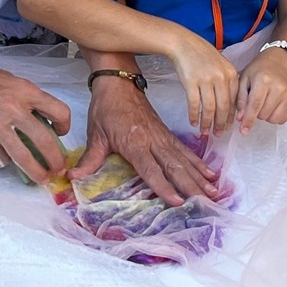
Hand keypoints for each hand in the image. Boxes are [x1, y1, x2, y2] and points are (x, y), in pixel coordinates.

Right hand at [0, 56, 70, 184]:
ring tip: (41, 178)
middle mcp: (15, 110)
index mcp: (25, 91)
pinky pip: (1, 158)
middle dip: (56, 160)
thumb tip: (40, 120)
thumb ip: (26, 99)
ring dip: (36, 172)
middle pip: (45, 142)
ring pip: (24, 158)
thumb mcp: (11, 81)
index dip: (65, 125)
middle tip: (58, 168)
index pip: (59, 112)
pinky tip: (6, 159)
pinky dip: (6, 161)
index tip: (60, 132)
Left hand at [71, 75, 217, 206]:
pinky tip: (211, 175)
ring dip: (199, 178)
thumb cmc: (105, 109)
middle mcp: (152, 141)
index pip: (150, 169)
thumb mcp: (95, 134)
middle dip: (191, 187)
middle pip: (174, 167)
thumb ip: (90, 159)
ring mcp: (162, 137)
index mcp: (134, 143)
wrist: (118, 83)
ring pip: (184, 160)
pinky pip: (185, 151)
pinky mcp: (167, 134)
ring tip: (214, 194)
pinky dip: (198, 163)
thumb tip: (72, 176)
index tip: (178, 202)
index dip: (164, 186)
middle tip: (206, 204)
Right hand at [168, 32, 239, 135]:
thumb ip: (226, 82)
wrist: (183, 43)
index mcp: (231, 74)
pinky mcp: (191, 82)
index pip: (234, 101)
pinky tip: (193, 122)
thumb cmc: (201, 54)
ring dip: (206, 122)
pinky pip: (195, 104)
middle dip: (220, 123)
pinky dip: (194, 115)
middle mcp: (221, 78)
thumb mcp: (220, 65)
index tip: (227, 126)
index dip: (230, 116)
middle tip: (218, 134)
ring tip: (204, 131)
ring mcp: (206, 80)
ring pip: (209, 108)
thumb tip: (227, 106)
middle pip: (223, 107)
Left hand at [236, 48, 286, 132]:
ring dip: (265, 116)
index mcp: (264, 80)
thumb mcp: (244, 79)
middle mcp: (279, 88)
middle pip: (263, 114)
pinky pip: (282, 119)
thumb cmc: (257, 71)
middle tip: (255, 101)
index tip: (243, 131)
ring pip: (273, 119)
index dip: (248, 120)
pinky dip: (274, 116)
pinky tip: (272, 105)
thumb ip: (241, 99)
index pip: (255, 105)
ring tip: (264, 102)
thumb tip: (240, 119)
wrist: (278, 63)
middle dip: (255, 113)